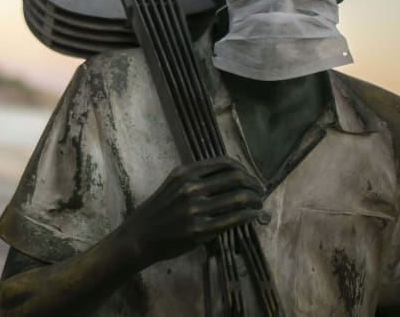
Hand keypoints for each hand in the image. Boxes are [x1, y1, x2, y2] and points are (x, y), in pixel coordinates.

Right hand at [120, 156, 264, 268]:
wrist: (140, 237)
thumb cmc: (158, 211)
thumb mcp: (173, 185)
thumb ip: (197, 179)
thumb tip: (232, 177)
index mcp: (184, 173)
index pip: (224, 163)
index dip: (244, 169)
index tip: (250, 177)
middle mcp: (191, 187)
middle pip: (236, 178)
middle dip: (254, 184)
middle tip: (260, 192)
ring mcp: (196, 209)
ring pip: (239, 197)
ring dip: (256, 200)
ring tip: (259, 204)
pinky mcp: (201, 230)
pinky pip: (235, 218)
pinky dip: (250, 215)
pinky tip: (254, 216)